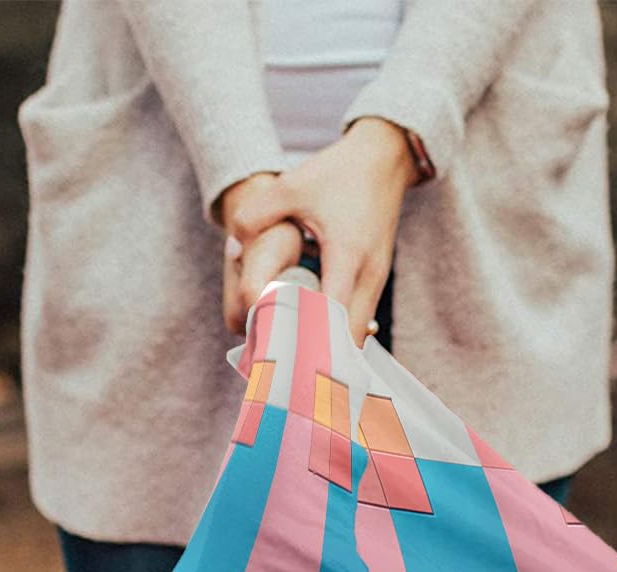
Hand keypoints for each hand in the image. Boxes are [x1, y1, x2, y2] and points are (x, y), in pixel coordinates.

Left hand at [224, 119, 417, 344]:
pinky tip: (312, 338)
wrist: (384, 158)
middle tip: (284, 368)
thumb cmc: (338, 172)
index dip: (307, 341)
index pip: (330, 317)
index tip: (282, 359)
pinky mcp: (376, 281)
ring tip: (295, 360)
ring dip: (329, 349)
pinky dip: (338, 335)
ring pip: (356, 335)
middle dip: (319, 358)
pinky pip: (358, 321)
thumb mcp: (292, 186)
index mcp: (347, 256)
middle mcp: (368, 275)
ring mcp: (377, 281)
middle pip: (348, 340)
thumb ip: (256, 215)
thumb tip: (232, 250)